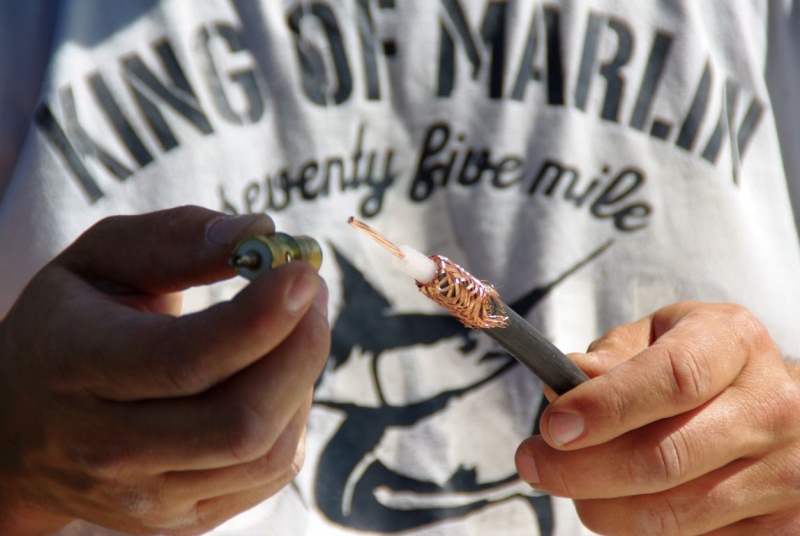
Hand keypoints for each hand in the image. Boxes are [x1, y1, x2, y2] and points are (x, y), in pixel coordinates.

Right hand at [0, 206, 329, 534]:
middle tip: (312, 292)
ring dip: (303, 381)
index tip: (304, 272)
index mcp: (76, 367)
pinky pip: (269, 474)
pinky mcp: (183, 519)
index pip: (184, 360)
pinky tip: (277, 377)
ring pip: (266, 452)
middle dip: (301, 349)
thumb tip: (262, 232)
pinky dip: (293, 417)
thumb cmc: (69, 325)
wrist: (19, 431)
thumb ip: (176, 238)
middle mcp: (108, 449)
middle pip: (239, 420)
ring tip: (297, 328)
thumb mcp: (99, 259)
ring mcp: (147, 497)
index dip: (261, 319)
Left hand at [515, 302, 799, 534]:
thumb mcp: (653, 337)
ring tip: (570, 484)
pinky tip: (619, 501)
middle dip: (582, 469)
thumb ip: (610, 356)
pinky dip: (639, 528)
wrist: (765, 401)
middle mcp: (772, 405)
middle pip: (665, 456)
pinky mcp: (781, 523)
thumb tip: (568, 380)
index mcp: (734, 341)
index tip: (553, 426)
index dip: (606, 407)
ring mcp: (785, 470)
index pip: (672, 378)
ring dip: (602, 507)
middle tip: (535, 463)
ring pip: (673, 511)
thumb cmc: (696, 362)